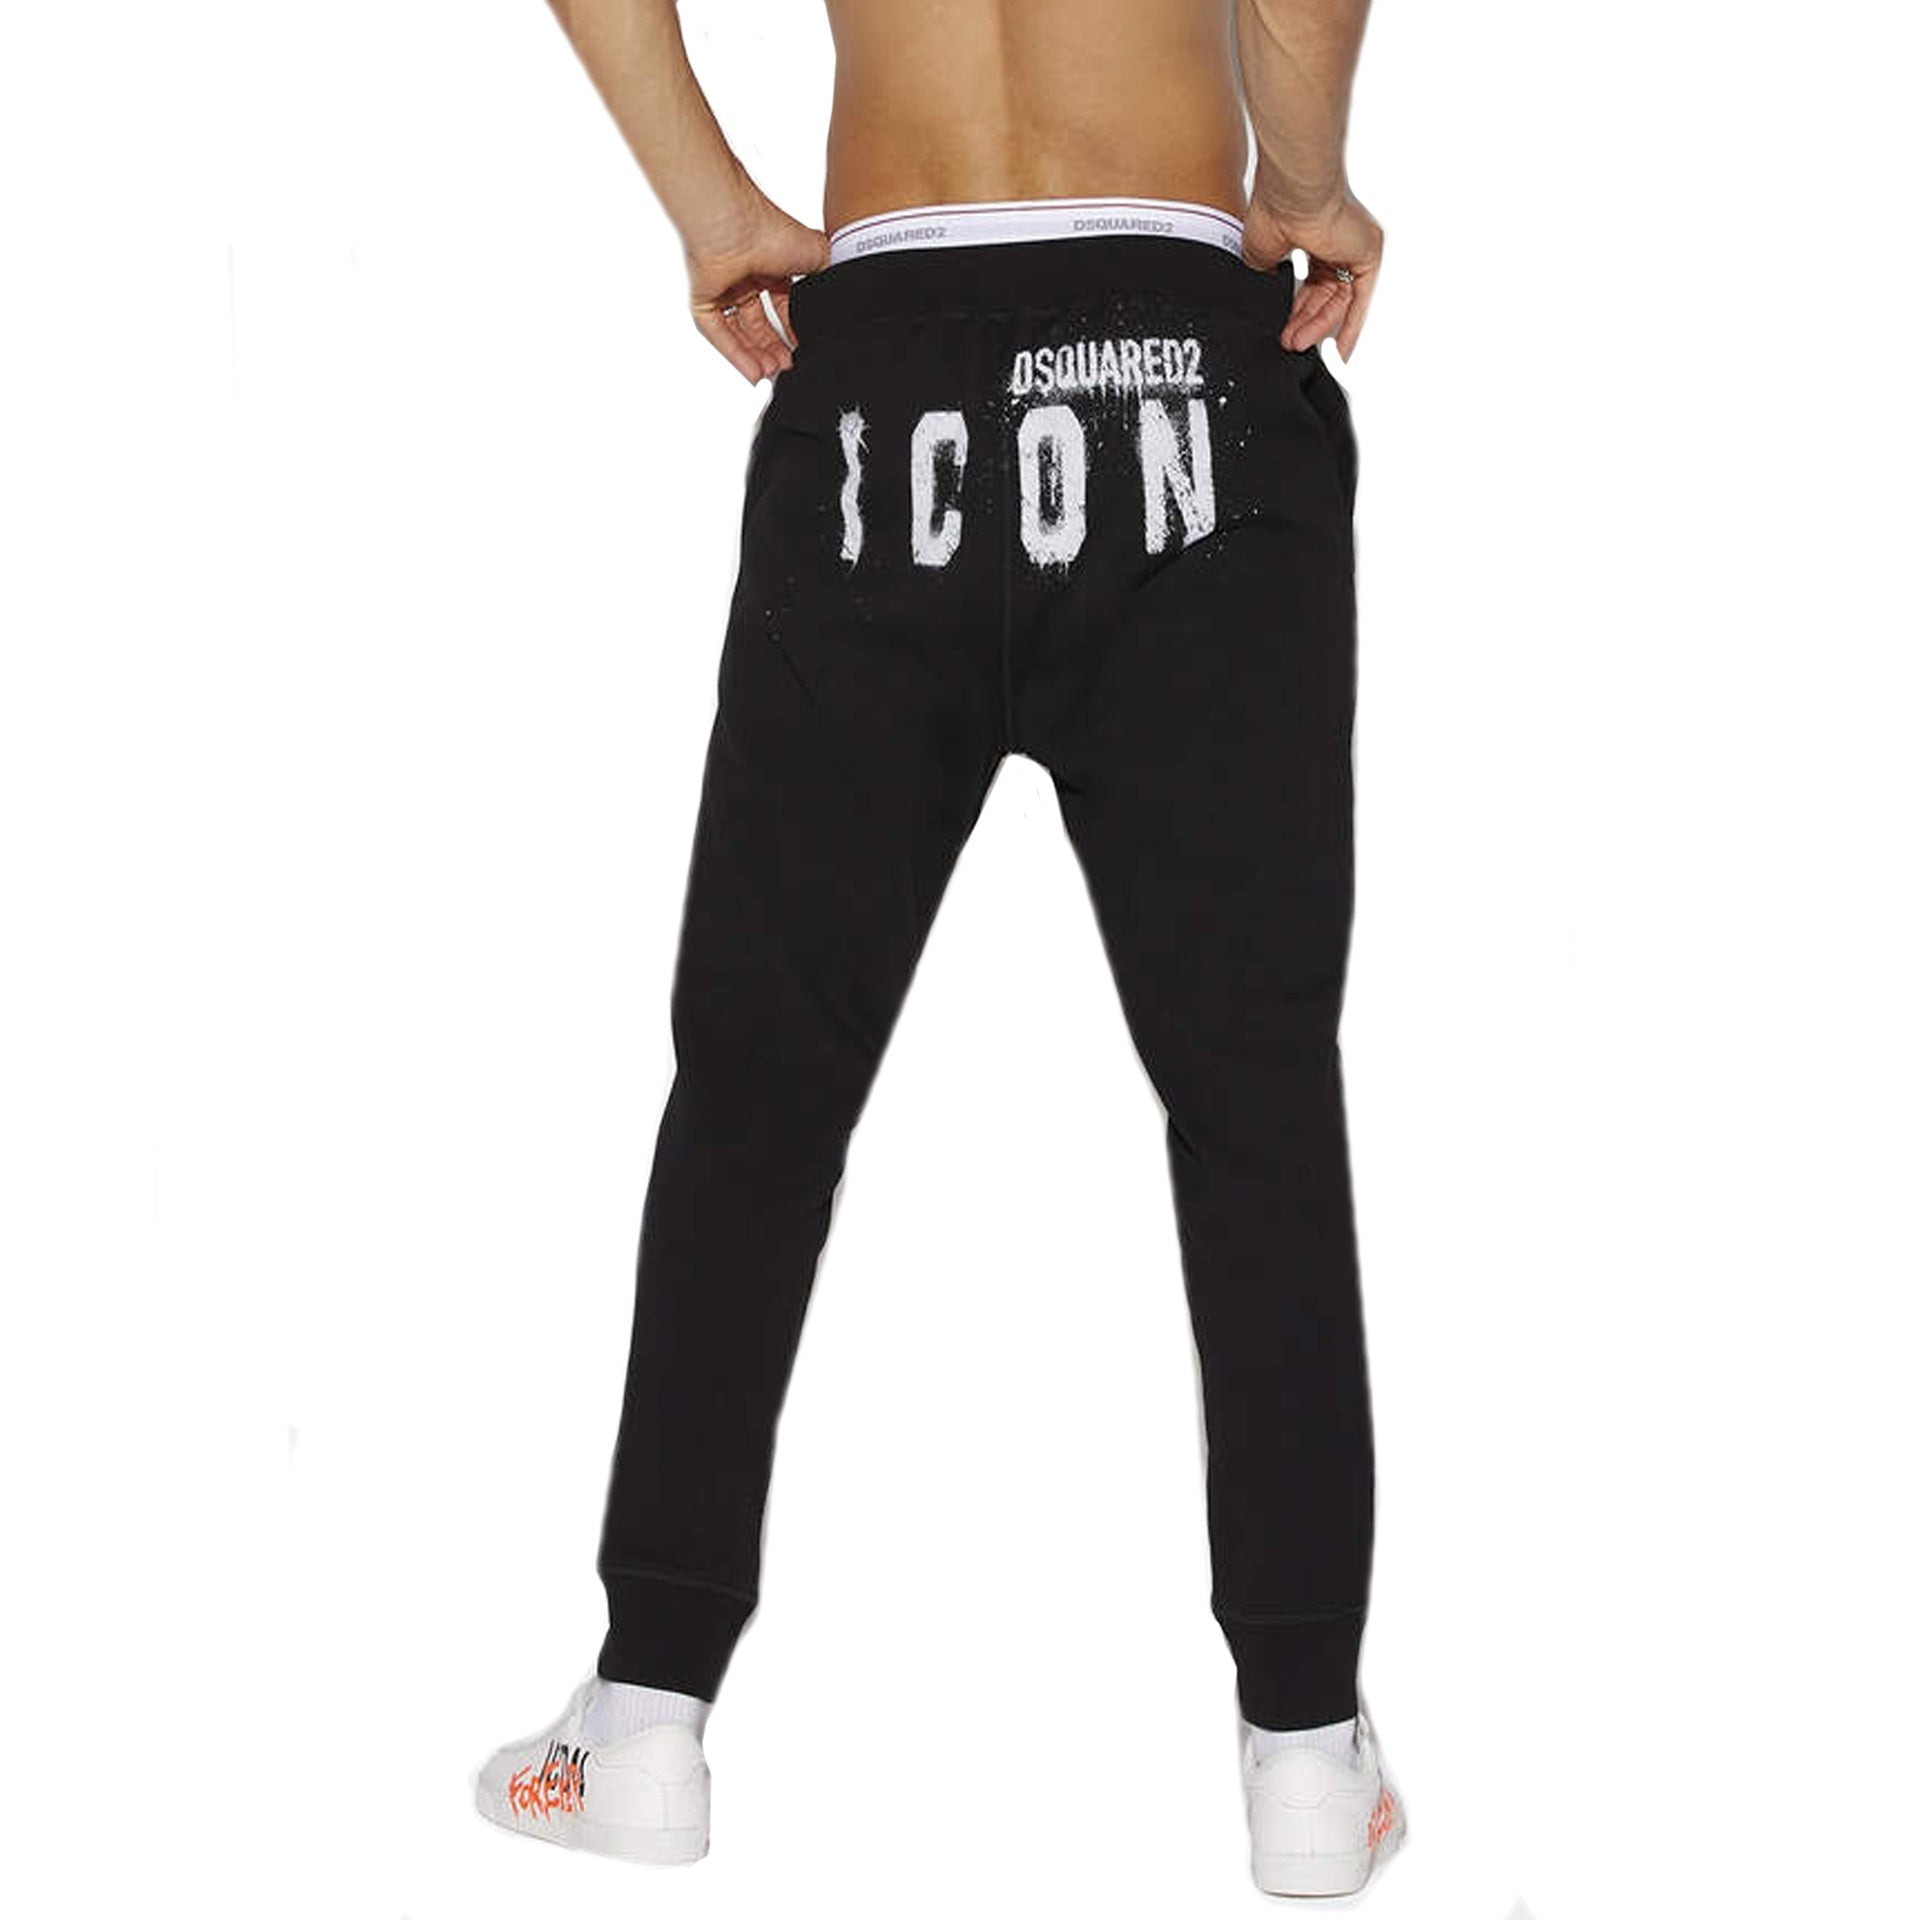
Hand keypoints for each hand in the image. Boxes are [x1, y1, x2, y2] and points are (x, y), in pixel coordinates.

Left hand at [685, 193, 829, 384]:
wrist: (736, 224)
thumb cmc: (774, 229)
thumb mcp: (821, 256)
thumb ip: (829, 280)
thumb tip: (842, 302)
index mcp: (772, 265)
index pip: (782, 308)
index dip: (793, 331)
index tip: (804, 351)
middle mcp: (746, 277)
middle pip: (760, 325)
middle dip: (775, 349)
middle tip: (789, 369)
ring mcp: (723, 289)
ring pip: (739, 333)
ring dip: (756, 356)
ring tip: (773, 375)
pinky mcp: (704, 300)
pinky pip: (719, 335)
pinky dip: (736, 356)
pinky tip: (753, 373)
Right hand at [1241, 177, 1382, 361]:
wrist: (1292, 194)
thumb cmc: (1274, 209)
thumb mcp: (1261, 255)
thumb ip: (1269, 277)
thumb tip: (1268, 296)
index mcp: (1312, 235)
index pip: (1310, 282)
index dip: (1297, 310)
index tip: (1287, 330)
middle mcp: (1336, 241)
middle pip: (1324, 295)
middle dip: (1305, 323)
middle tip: (1288, 342)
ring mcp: (1353, 247)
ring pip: (1339, 300)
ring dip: (1317, 327)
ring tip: (1296, 344)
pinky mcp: (1367, 254)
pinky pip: (1360, 300)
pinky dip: (1351, 326)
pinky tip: (1340, 351)